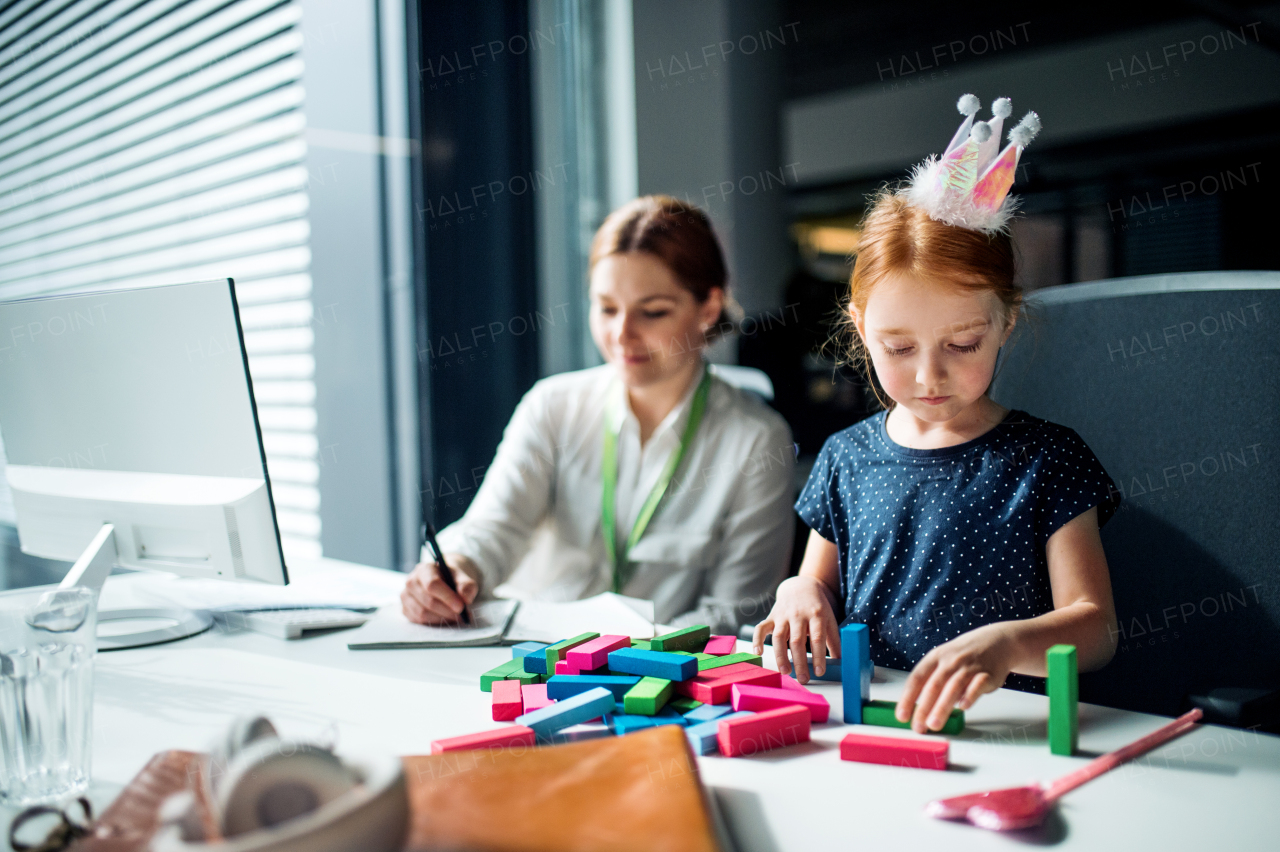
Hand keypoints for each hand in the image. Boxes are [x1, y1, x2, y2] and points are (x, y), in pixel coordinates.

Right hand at [400, 555, 479, 624]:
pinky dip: (434, 622)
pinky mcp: (406, 609)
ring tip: (456, 617)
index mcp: (424, 569)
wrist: (444, 580)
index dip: (447, 597)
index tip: (461, 607)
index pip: (432, 584)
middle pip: (428, 601)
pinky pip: (419, 620)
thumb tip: (466, 599)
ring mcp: (406, 596)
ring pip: (423, 613)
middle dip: (448, 611)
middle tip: (463, 616)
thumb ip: (467, 586)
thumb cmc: (452, 578)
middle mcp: (411, 581)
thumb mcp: (463, 577)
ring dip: (442, 618)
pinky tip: (445, 618)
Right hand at [751, 576, 840, 683]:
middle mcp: (798, 615)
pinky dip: (757, 639)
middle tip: (803, 679)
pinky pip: (761, 628)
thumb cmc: (817, 608)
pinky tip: (758, 652)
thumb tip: (841, 662)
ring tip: (786, 672)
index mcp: (816, 615)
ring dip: (781, 656)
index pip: (817, 638)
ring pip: (779, 637)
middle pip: (797, 641)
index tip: (820, 672)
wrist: (801, 587)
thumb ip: (834, 640)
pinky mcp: (771, 617)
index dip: (818, 656)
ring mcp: (783, 616)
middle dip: (800, 662)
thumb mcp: (829, 620)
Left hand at [896, 622, 1015, 732]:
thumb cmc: (964, 656)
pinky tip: (963, 707)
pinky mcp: (987, 674)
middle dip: (923, 708)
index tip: (901, 716)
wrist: (996, 642)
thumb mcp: (943, 661)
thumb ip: (932, 682)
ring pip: (953, 687)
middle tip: (918, 727)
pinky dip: (969, 695)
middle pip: (933, 686)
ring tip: (934, 724)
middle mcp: (950, 661)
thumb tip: (919, 709)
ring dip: (942, 707)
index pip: (916, 679)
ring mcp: (969, 667)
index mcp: (935, 658)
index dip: (907, 698)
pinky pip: (977, 685)